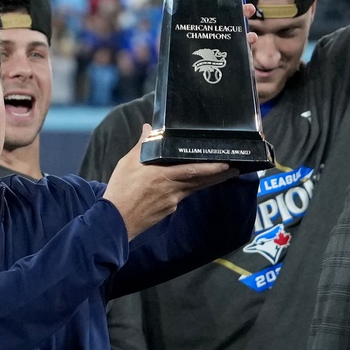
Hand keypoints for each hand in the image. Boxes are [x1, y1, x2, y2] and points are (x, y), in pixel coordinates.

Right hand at [104, 124, 237, 238]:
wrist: (114, 221)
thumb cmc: (120, 191)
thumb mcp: (128, 163)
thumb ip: (142, 145)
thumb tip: (148, 128)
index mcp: (162, 175)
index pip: (193, 170)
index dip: (211, 168)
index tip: (226, 163)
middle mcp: (171, 189)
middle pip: (200, 181)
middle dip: (218, 175)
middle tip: (235, 168)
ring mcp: (172, 202)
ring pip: (193, 189)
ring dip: (208, 182)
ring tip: (222, 175)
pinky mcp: (168, 211)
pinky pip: (182, 197)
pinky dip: (189, 189)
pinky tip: (190, 185)